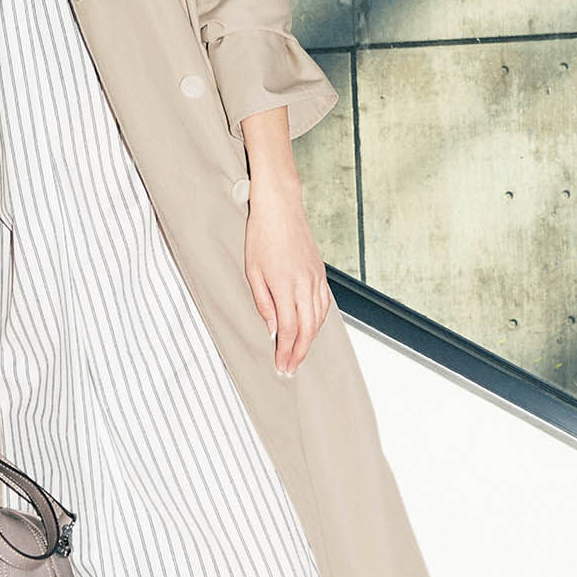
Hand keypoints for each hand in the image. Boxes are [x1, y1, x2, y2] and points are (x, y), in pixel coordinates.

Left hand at [242, 178, 331, 378]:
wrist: (281, 207)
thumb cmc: (261, 235)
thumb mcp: (252, 270)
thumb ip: (263, 302)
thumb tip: (272, 329)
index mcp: (285, 285)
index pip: (288, 329)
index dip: (285, 351)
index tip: (281, 365)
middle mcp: (305, 284)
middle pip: (307, 329)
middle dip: (299, 353)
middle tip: (291, 368)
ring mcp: (316, 278)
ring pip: (319, 319)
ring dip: (310, 340)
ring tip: (299, 354)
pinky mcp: (321, 273)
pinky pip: (324, 304)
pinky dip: (319, 321)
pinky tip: (312, 329)